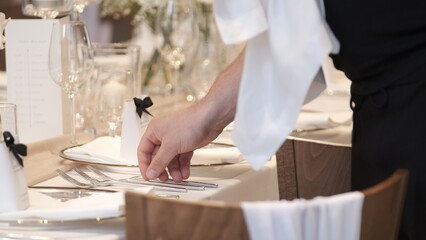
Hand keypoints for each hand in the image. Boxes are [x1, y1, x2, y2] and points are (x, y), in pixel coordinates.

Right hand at [137, 49, 243, 181]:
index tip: (148, 176)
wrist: (210, 119)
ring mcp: (176, 139)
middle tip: (164, 179)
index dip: (145, 165)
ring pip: (171, 159)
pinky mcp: (187, 143)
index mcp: (154, 131)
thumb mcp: (171, 146)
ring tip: (178, 178)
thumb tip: (150, 172)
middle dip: (162, 169)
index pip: (143, 151)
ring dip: (174, 170)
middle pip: (158, 156)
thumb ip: (159, 161)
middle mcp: (163, 134)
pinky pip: (181, 157)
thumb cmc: (190, 123)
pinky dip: (183, 166)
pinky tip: (185, 173)